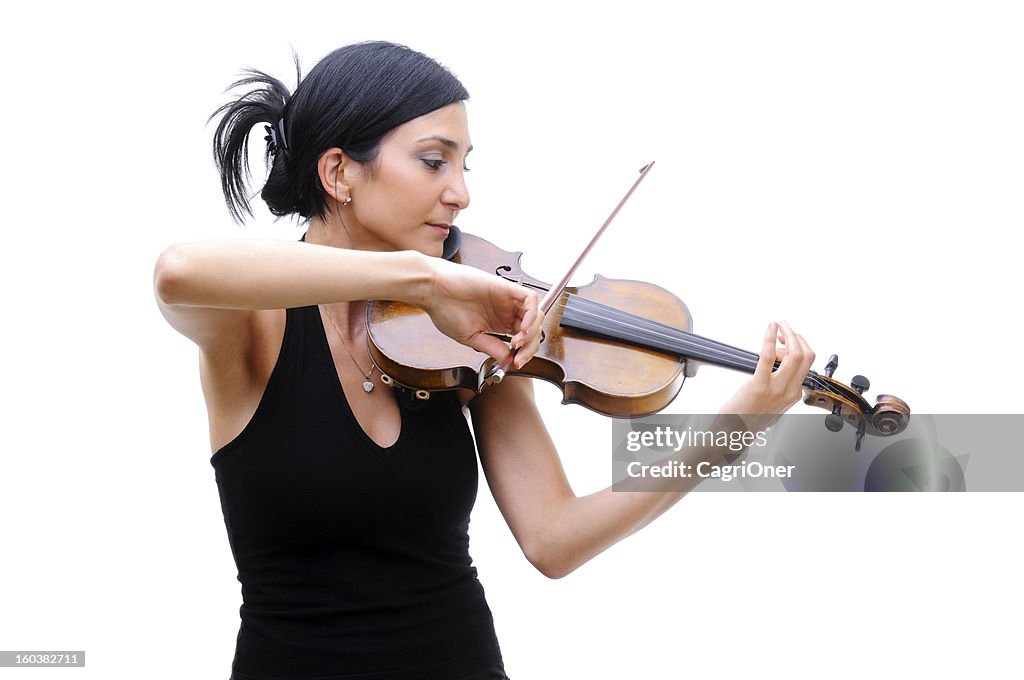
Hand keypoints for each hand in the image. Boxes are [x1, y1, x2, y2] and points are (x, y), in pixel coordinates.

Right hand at [421, 257, 542, 367]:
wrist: (433, 290)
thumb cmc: (445, 309)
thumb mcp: (470, 337)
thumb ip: (491, 347)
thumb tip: (508, 359)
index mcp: (498, 324)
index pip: (523, 340)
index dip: (523, 353)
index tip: (516, 363)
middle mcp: (506, 312)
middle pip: (532, 329)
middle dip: (530, 346)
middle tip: (519, 357)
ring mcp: (508, 300)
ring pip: (536, 315)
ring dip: (532, 332)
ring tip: (518, 343)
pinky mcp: (506, 287)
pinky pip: (530, 299)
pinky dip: (532, 314)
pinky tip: (522, 328)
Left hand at [717, 321, 815, 432]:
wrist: (732, 433)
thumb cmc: (747, 416)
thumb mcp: (771, 402)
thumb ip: (778, 384)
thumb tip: (776, 361)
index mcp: (794, 394)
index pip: (808, 363)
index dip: (800, 345)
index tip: (787, 338)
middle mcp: (789, 392)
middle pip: (806, 356)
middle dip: (797, 336)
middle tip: (785, 327)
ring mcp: (775, 389)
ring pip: (795, 354)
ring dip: (788, 334)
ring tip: (777, 327)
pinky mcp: (758, 386)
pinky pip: (768, 356)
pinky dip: (770, 338)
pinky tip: (770, 328)